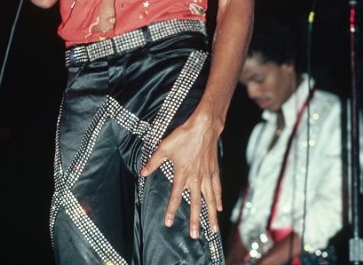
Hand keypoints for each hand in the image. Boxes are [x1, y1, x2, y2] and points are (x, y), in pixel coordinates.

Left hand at [140, 108, 221, 238]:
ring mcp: (207, 175)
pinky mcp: (214, 171)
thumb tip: (142, 172)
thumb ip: (154, 162)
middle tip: (195, 236)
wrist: (204, 127)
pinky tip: (220, 207)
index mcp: (182, 174)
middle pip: (196, 204)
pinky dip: (219, 199)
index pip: (176, 196)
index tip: (169, 223)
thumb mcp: (164, 147)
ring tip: (213, 229)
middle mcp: (196, 178)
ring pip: (210, 200)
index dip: (171, 210)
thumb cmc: (183, 136)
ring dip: (211, 215)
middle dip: (195, 221)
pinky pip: (217, 188)